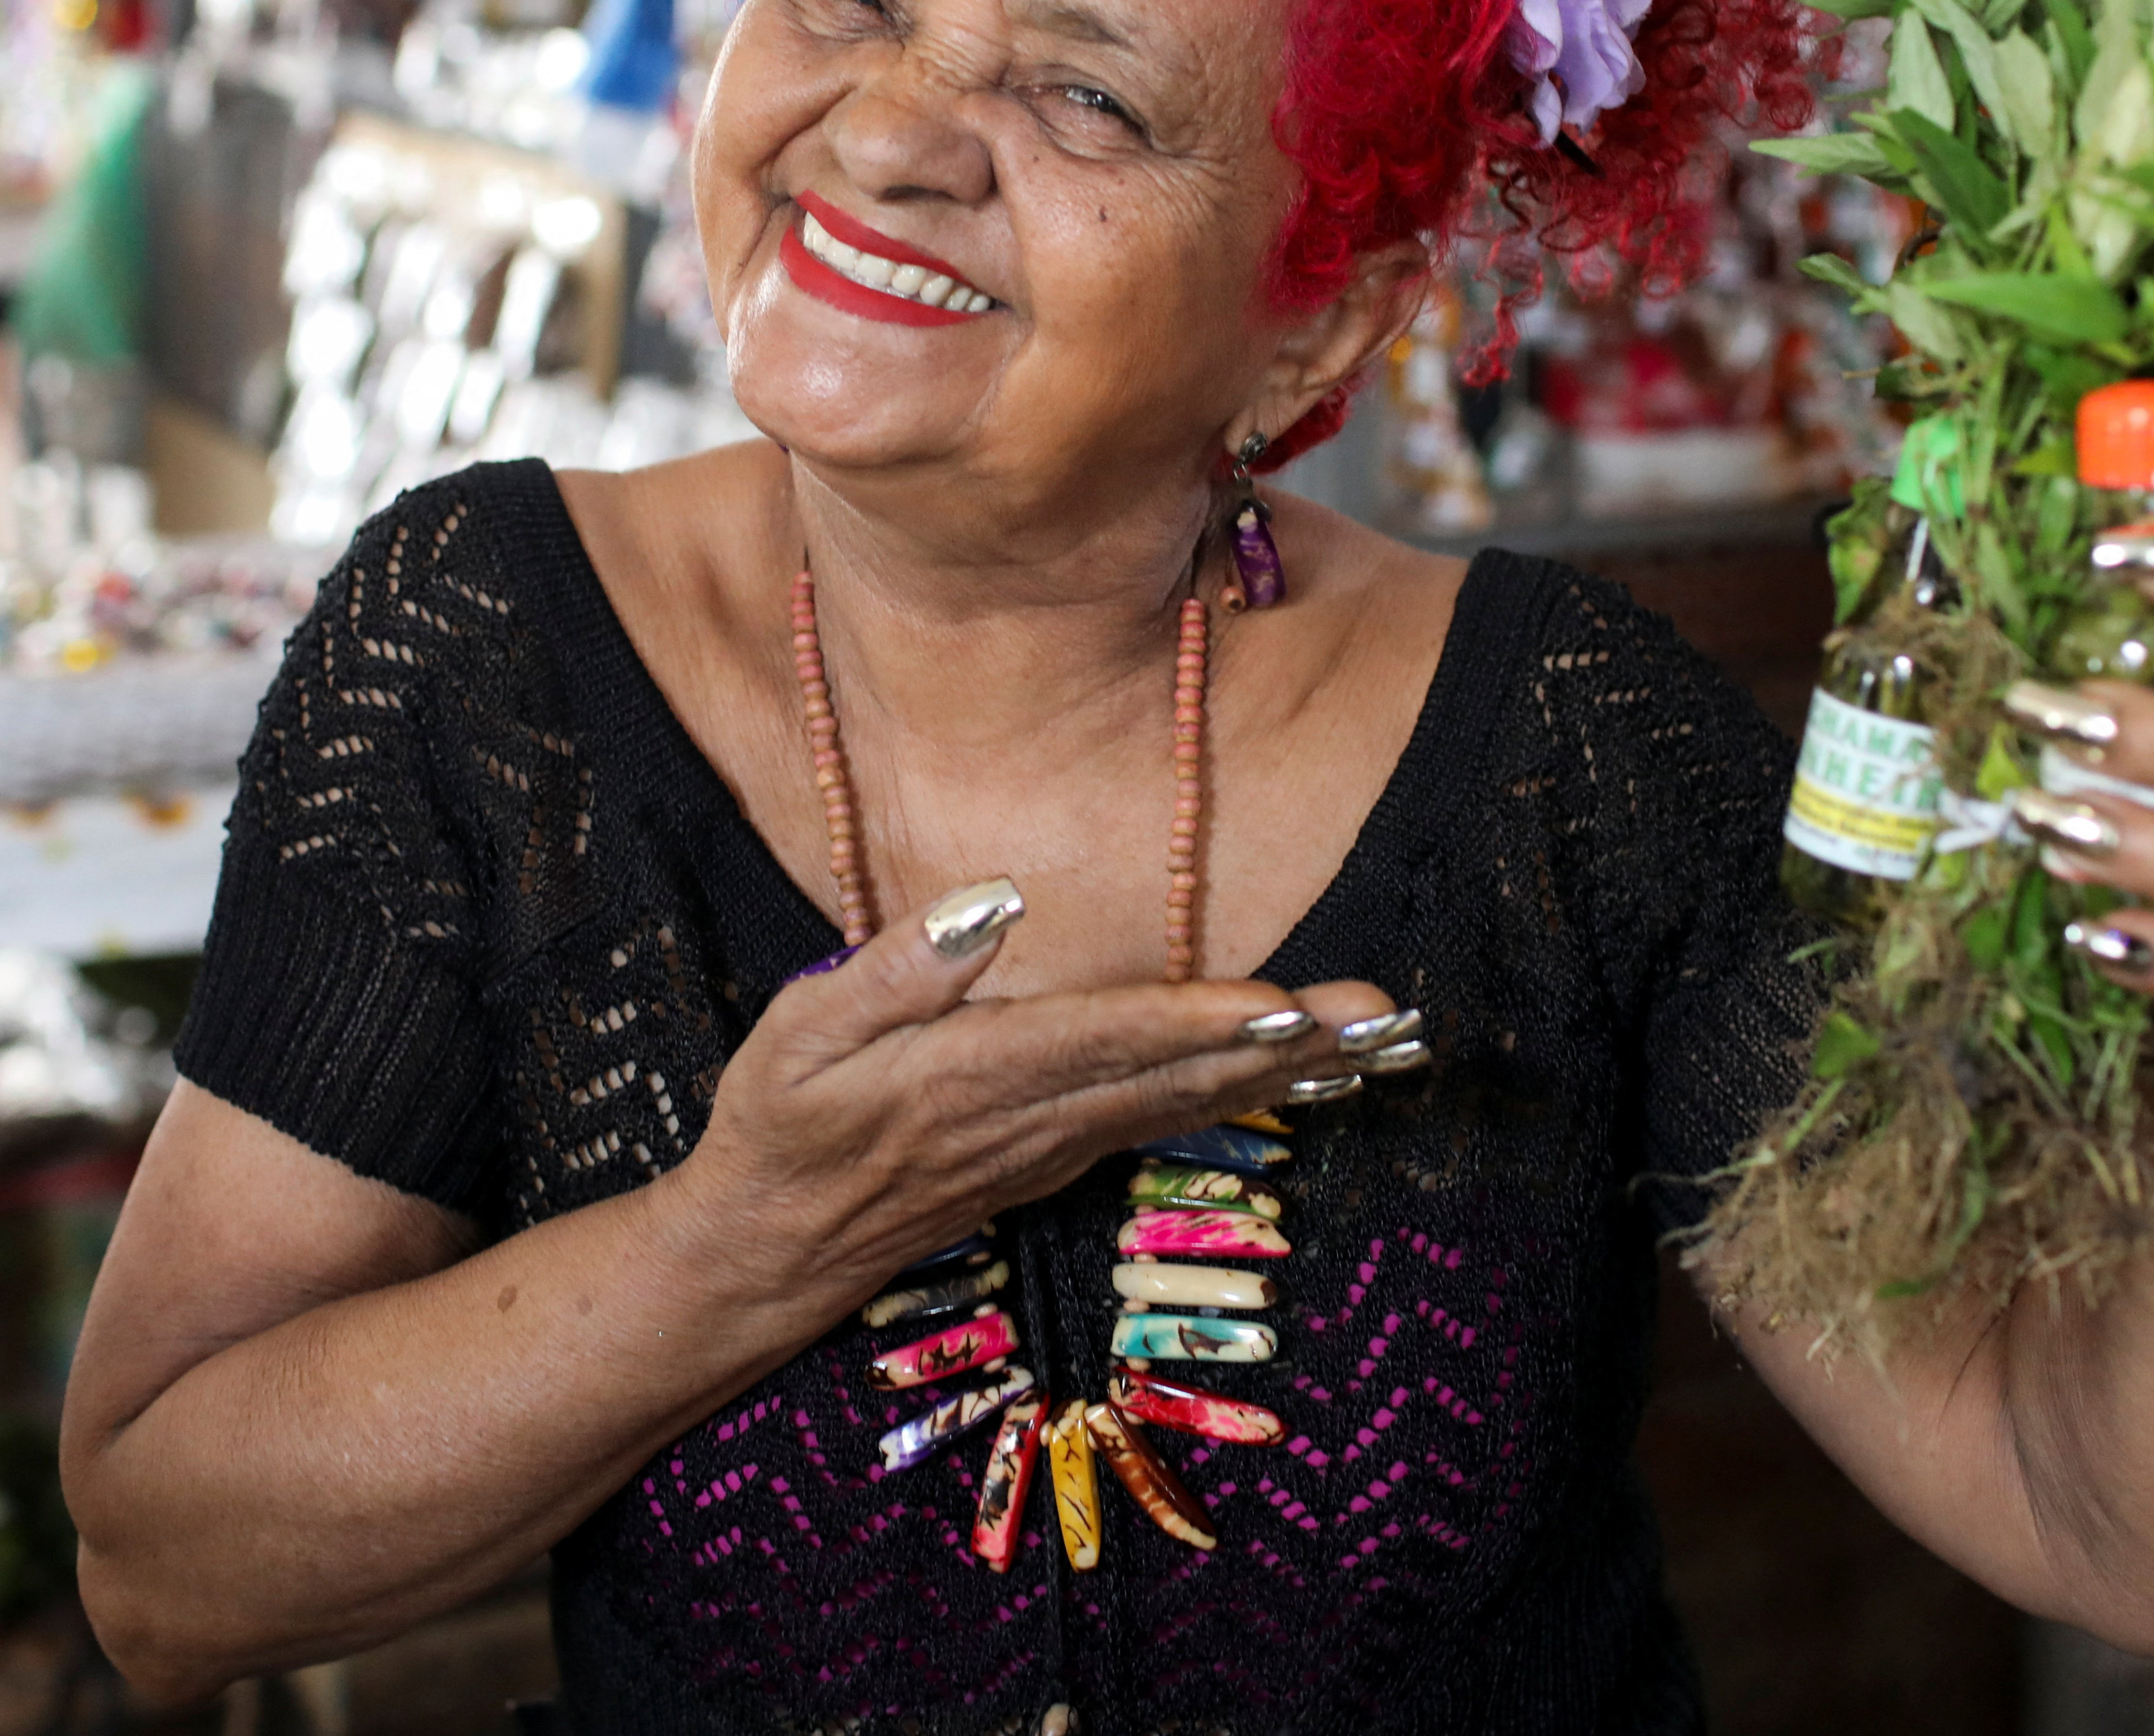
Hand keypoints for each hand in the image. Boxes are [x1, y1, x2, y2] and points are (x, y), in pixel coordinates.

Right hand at [667, 899, 1395, 1295]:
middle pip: (1175, 1076)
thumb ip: (897, 968)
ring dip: (1288, 1072)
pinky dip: (1244, 1095)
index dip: (1194, 1023)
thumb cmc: (776, 1125)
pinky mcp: (1060, 1160)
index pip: (1101, 1040)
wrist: (767, 1252)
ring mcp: (1053, 1149)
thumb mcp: (800, 1032)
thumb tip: (990, 902)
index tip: (1280, 1006)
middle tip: (1386, 1018)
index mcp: (965, 1079)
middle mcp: (1028, 1121)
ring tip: (1380, 1039)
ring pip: (1187, 1103)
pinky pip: (1168, 1121)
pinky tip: (1305, 1076)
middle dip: (1286, 1047)